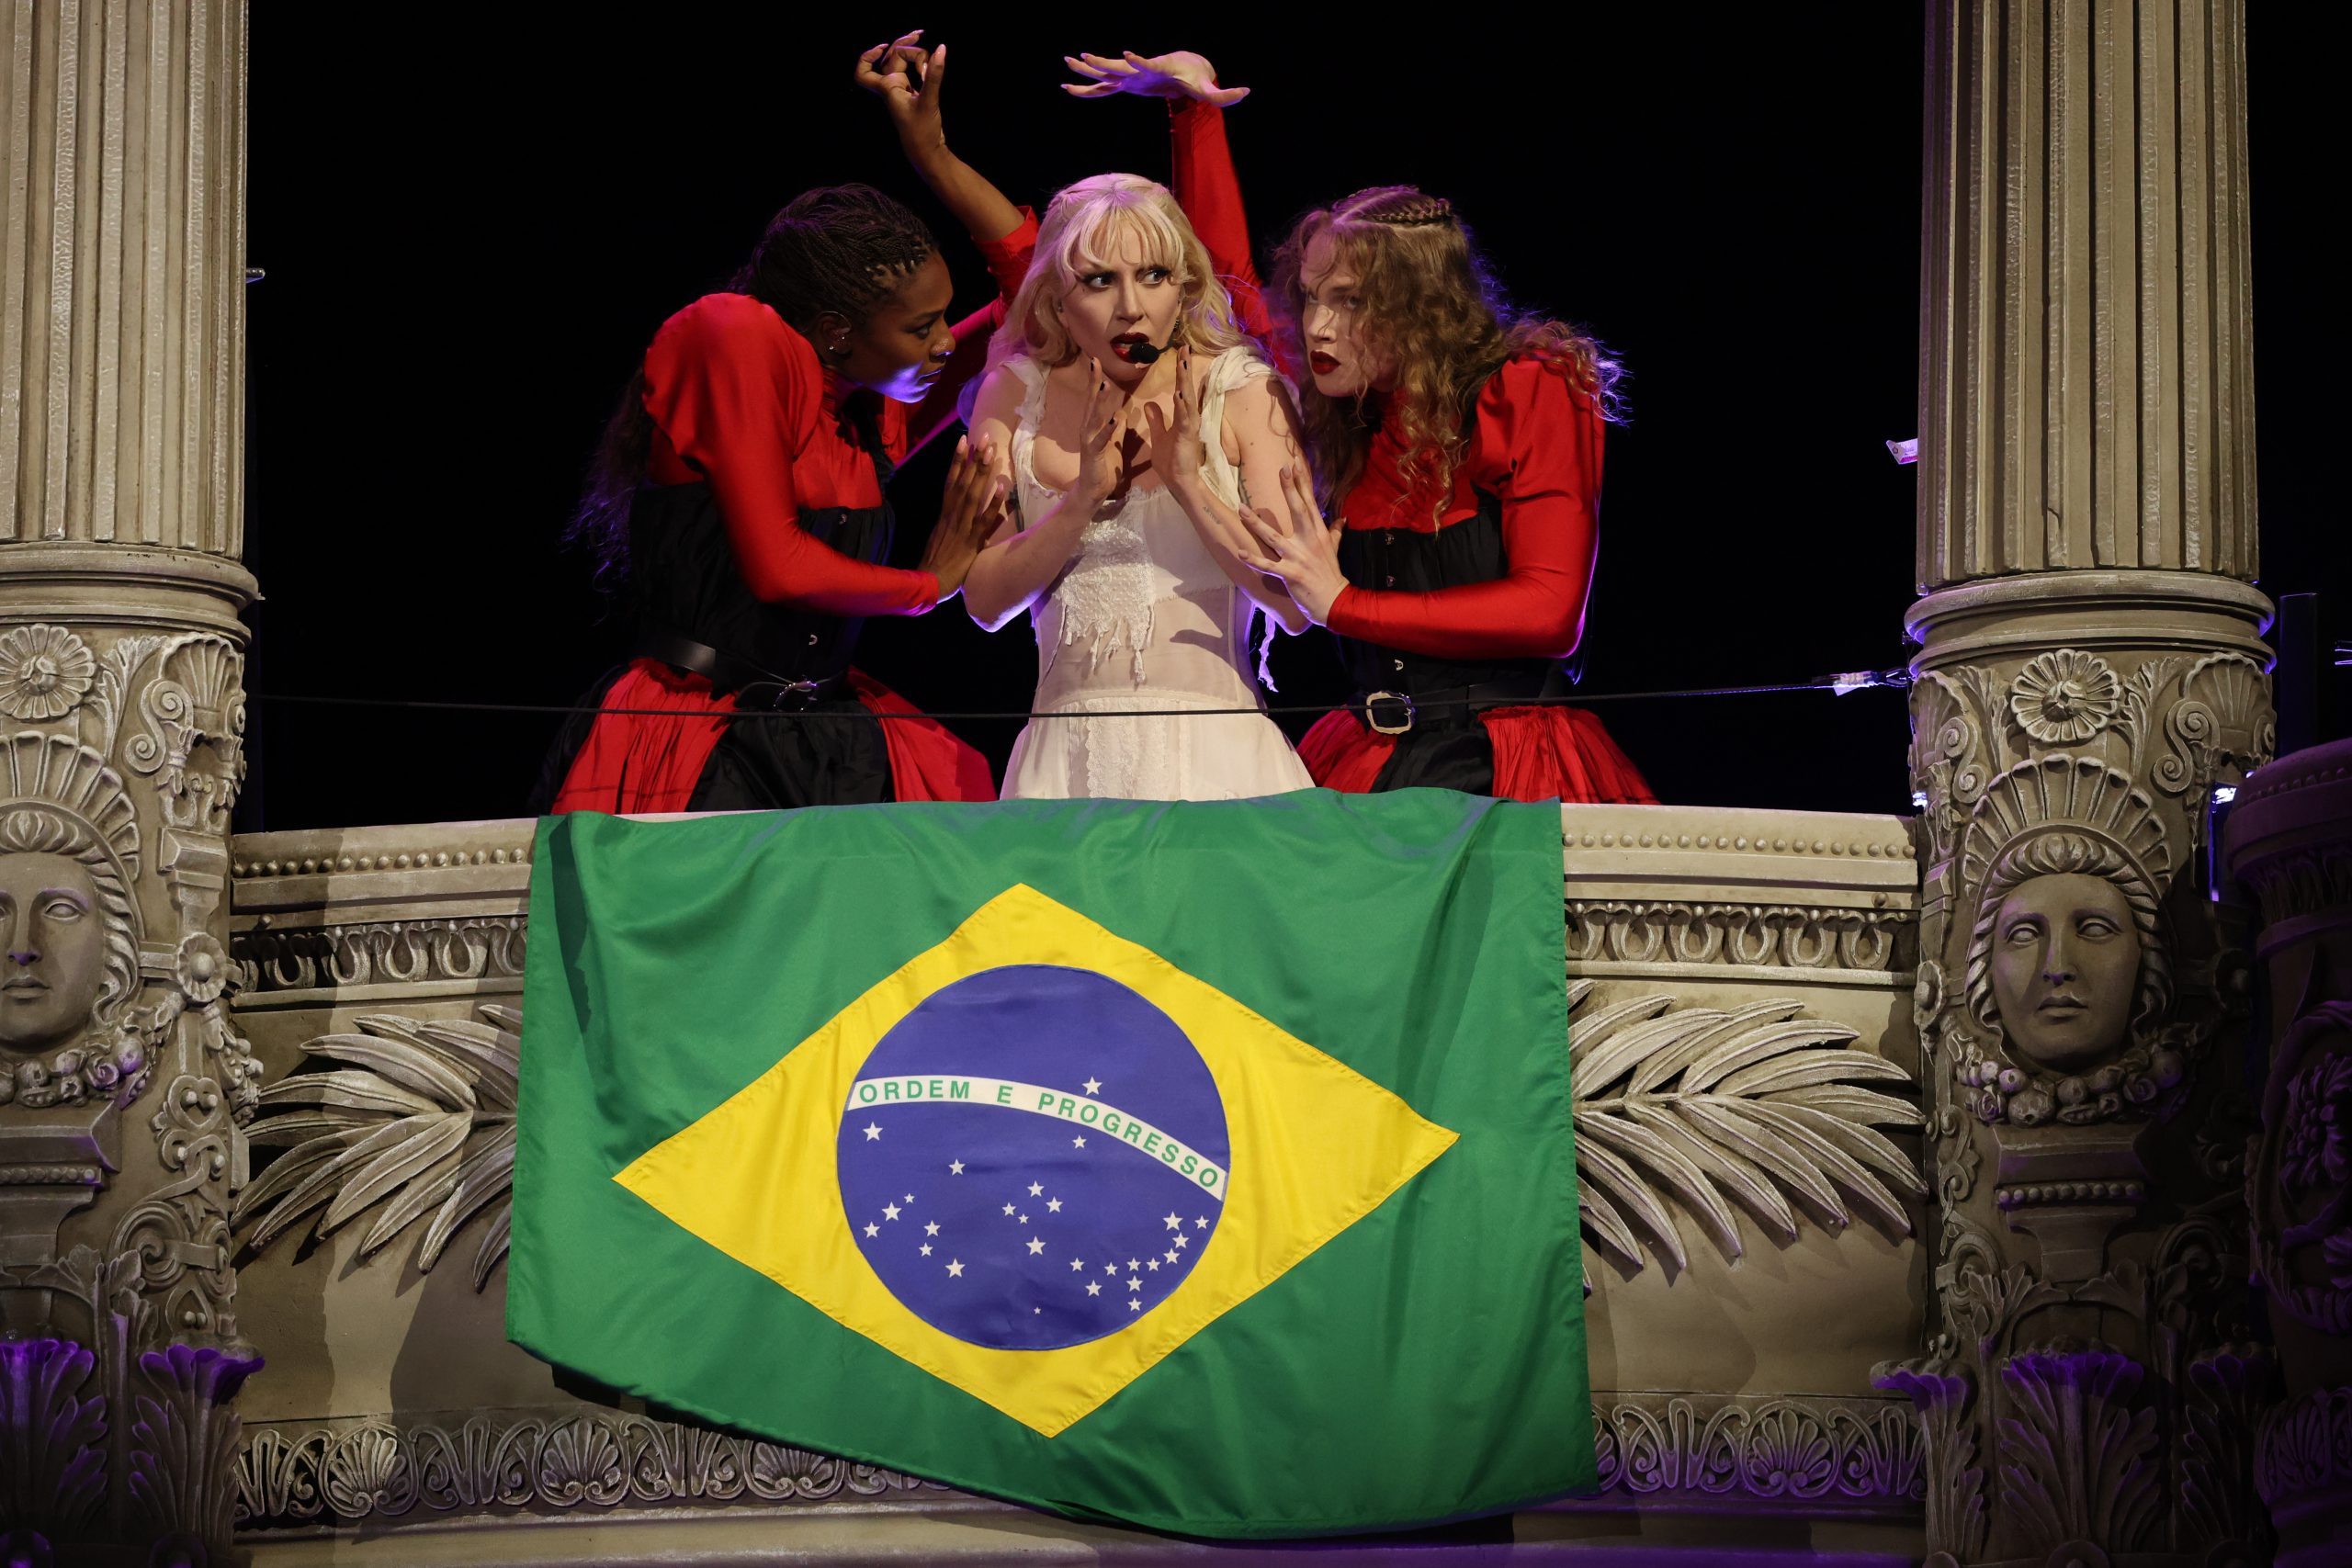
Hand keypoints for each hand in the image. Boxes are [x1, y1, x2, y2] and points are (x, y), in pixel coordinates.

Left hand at [855, 31, 948, 154]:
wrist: (928, 151)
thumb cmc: (922, 131)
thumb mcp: (929, 100)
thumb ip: (934, 75)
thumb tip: (940, 49)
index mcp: (888, 88)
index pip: (864, 72)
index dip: (868, 56)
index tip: (883, 48)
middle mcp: (892, 87)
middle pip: (892, 56)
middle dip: (905, 44)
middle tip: (920, 34)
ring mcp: (901, 90)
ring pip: (902, 62)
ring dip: (915, 53)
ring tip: (932, 56)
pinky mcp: (912, 94)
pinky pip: (910, 71)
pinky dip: (919, 63)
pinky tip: (931, 64)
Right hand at [919, 434, 1009, 598]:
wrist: (928, 583)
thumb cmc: (939, 564)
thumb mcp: (949, 540)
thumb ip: (968, 526)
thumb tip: (991, 515)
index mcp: (945, 514)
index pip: (951, 481)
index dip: (958, 460)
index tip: (963, 440)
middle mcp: (952, 516)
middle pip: (963, 481)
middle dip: (973, 458)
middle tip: (983, 435)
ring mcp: (961, 527)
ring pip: (972, 495)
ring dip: (982, 472)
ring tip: (991, 451)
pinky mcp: (970, 542)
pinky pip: (984, 520)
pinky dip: (993, 503)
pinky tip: (1002, 487)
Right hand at [1060, 49, 1248, 105]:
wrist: (1185, 66)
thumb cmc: (1195, 75)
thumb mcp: (1210, 87)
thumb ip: (1226, 94)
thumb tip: (1247, 92)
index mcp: (1156, 68)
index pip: (1146, 63)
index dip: (1138, 60)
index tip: (1126, 54)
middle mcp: (1139, 70)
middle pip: (1116, 66)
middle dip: (1100, 62)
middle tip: (1083, 55)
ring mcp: (1129, 78)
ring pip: (1103, 75)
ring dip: (1085, 70)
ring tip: (1066, 61)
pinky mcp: (1126, 85)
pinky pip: (1101, 89)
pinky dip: (1085, 89)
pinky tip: (1067, 87)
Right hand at [1072, 360, 1128, 509]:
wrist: (1094, 491)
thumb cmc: (1103, 467)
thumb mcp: (1113, 444)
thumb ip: (1116, 429)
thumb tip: (1120, 414)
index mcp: (1094, 425)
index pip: (1095, 399)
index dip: (1097, 380)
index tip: (1098, 361)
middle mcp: (1088, 429)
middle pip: (1091, 401)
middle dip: (1094, 381)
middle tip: (1095, 361)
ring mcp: (1089, 441)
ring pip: (1094, 417)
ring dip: (1099, 400)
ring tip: (1104, 384)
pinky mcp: (1093, 453)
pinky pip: (1101, 440)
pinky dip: (1107, 429)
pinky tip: (1113, 419)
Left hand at [1139, 346, 1204, 497]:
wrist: (1178, 483)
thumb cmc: (1172, 462)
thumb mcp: (1159, 436)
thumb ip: (1156, 420)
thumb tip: (1149, 404)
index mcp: (1183, 417)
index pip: (1182, 389)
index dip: (1181, 371)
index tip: (1180, 352)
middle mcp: (1189, 418)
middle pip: (1187, 388)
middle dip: (1186, 368)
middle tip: (1185, 347)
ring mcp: (1190, 426)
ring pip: (1188, 398)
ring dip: (1185, 380)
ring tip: (1184, 361)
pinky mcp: (1187, 437)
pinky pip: (1185, 417)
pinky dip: (1182, 404)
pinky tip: (1180, 391)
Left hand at [1236, 465, 1347, 624]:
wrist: (1335, 601)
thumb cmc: (1331, 574)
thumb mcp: (1334, 550)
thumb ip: (1336, 532)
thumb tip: (1342, 518)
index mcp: (1318, 533)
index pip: (1310, 503)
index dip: (1302, 482)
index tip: (1295, 463)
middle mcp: (1309, 541)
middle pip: (1298, 510)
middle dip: (1290, 490)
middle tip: (1282, 470)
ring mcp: (1299, 557)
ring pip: (1274, 537)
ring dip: (1256, 524)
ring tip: (1241, 509)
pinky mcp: (1291, 574)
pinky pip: (1269, 566)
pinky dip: (1255, 561)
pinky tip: (1241, 553)